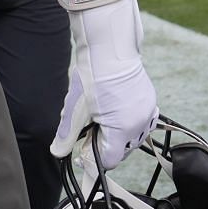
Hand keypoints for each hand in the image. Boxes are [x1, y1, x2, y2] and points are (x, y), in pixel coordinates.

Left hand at [49, 0, 158, 169]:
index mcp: (122, 129)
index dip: (94, 159)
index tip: (83, 152)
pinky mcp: (150, 101)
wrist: (110, 48)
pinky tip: (114, 112)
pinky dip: (128, 123)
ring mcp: (147, 112)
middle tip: (88, 131)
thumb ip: (67, 135)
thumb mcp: (75, 109)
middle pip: (121, 150)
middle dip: (104, 145)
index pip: (110, 160)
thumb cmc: (92, 76)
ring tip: (100, 118)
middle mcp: (139, 124)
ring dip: (117, 135)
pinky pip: (140, 122)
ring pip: (132, 137)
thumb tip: (57, 153)